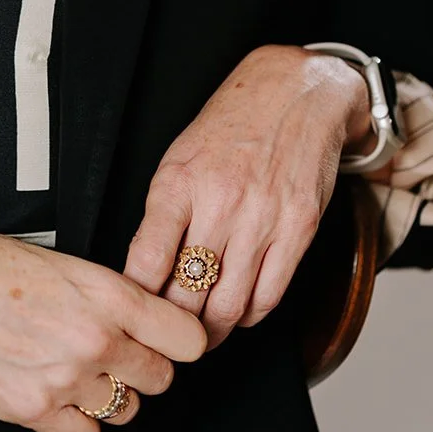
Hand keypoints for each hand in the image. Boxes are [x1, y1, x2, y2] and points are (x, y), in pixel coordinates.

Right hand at [0, 212, 205, 431]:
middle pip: (162, 377)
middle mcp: (91, 338)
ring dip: (109, 392)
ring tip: (72, 364)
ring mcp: (60, 379)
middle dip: (142, 365)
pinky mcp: (27, 411)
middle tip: (112, 348)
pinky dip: (75, 418)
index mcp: (102, 290)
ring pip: (126, 409)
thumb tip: (135, 320)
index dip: (178, 337)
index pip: (186, 338)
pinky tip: (50, 388)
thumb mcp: (51, 258)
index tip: (165, 335)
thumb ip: (99, 293)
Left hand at [123, 44, 370, 349]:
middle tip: (166, 339)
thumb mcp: (180, 156)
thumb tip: (144, 271)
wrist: (294, 91)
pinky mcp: (300, 229)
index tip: (132, 316)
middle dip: (173, 327)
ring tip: (200, 337)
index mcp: (178, 181)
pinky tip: (238, 313)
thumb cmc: (230, 125)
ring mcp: (263, 217)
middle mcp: (220, 201)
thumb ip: (163, 211)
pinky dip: (249, 315)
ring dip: (212, 332)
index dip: (137, 300)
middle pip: (188, 293)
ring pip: (229, 305)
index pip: (147, 260)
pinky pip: (270, 295)